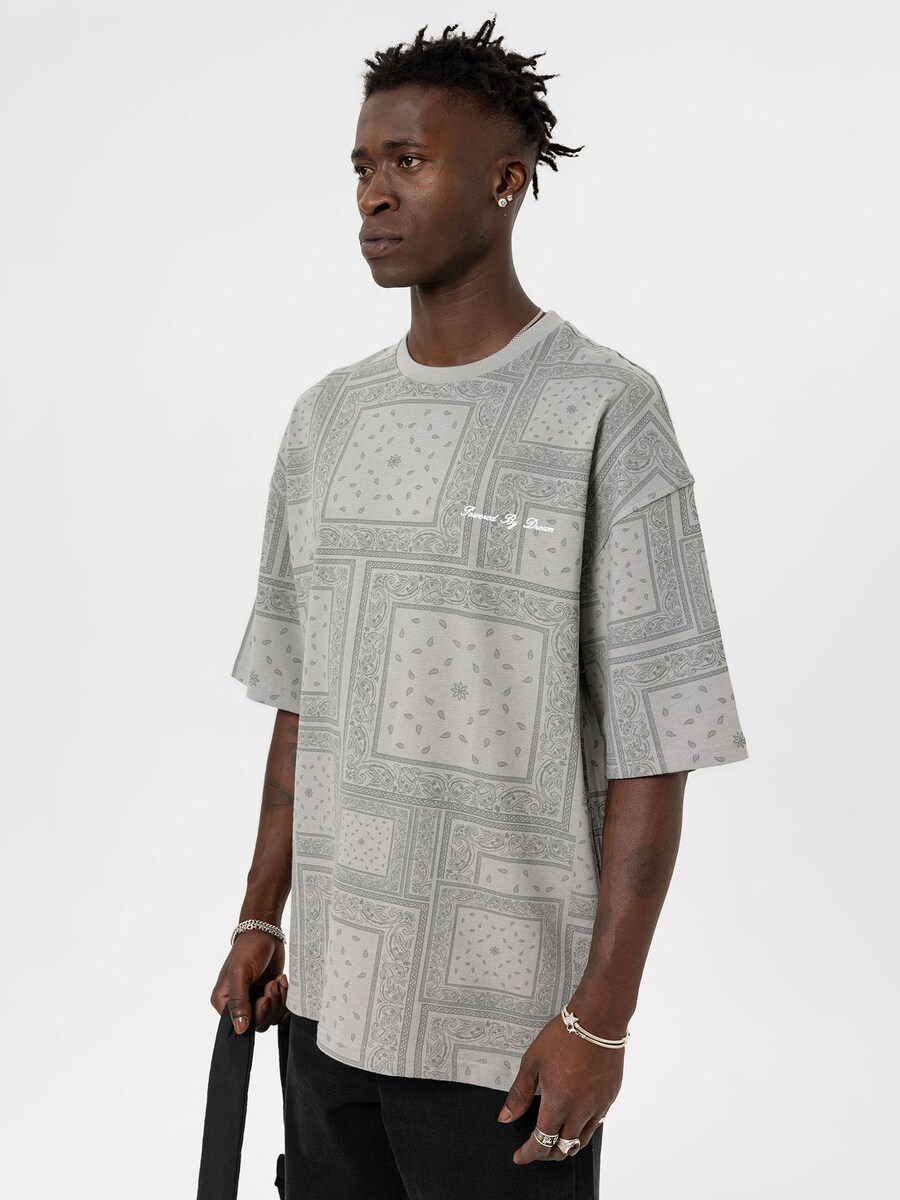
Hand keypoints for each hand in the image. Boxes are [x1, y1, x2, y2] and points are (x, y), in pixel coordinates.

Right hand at [210, 931, 288, 1033]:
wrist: (265, 933)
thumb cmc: (248, 948)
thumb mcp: (240, 973)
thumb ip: (238, 1001)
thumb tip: (239, 1029)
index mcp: (223, 1001)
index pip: (240, 1025)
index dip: (256, 1015)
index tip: (264, 997)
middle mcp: (238, 1004)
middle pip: (259, 1023)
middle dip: (270, 1006)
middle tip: (272, 985)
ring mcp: (255, 1000)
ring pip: (271, 1018)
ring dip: (279, 1000)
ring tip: (277, 980)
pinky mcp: (269, 996)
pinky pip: (280, 1010)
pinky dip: (285, 997)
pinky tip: (282, 980)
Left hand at [497, 1011, 623, 1164]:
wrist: (598, 1019)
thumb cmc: (564, 1036)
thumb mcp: (532, 1062)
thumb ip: (519, 1094)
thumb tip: (505, 1118)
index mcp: (558, 1104)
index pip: (541, 1143)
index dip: (528, 1154)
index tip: (519, 1156)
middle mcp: (580, 1111)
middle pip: (563, 1149)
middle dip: (546, 1154)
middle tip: (535, 1149)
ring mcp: (598, 1106)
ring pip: (582, 1141)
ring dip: (566, 1145)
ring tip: (554, 1138)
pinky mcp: (610, 1098)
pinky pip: (596, 1124)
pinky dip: (582, 1129)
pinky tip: (575, 1118)